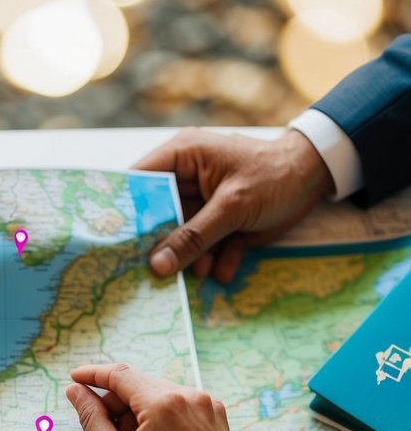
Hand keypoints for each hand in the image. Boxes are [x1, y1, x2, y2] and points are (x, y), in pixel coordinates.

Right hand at [65, 363, 250, 430]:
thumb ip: (92, 420)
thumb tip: (76, 391)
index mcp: (164, 403)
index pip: (119, 375)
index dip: (92, 375)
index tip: (73, 378)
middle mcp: (190, 396)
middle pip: (139, 386)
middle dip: (116, 405)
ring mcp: (208, 407)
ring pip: (159, 397)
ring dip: (138, 415)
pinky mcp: (217, 420)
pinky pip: (179, 408)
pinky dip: (160, 420)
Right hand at [135, 127, 333, 282]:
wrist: (316, 180)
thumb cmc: (274, 176)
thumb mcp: (232, 207)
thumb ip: (194, 237)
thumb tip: (158, 265)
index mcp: (183, 157)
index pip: (140, 180)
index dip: (125, 209)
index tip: (114, 240)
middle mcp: (187, 178)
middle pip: (158, 215)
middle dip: (161, 243)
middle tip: (152, 270)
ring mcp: (202, 202)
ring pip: (183, 235)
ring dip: (192, 256)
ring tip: (201, 273)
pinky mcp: (220, 222)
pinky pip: (206, 244)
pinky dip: (215, 259)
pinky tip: (222, 272)